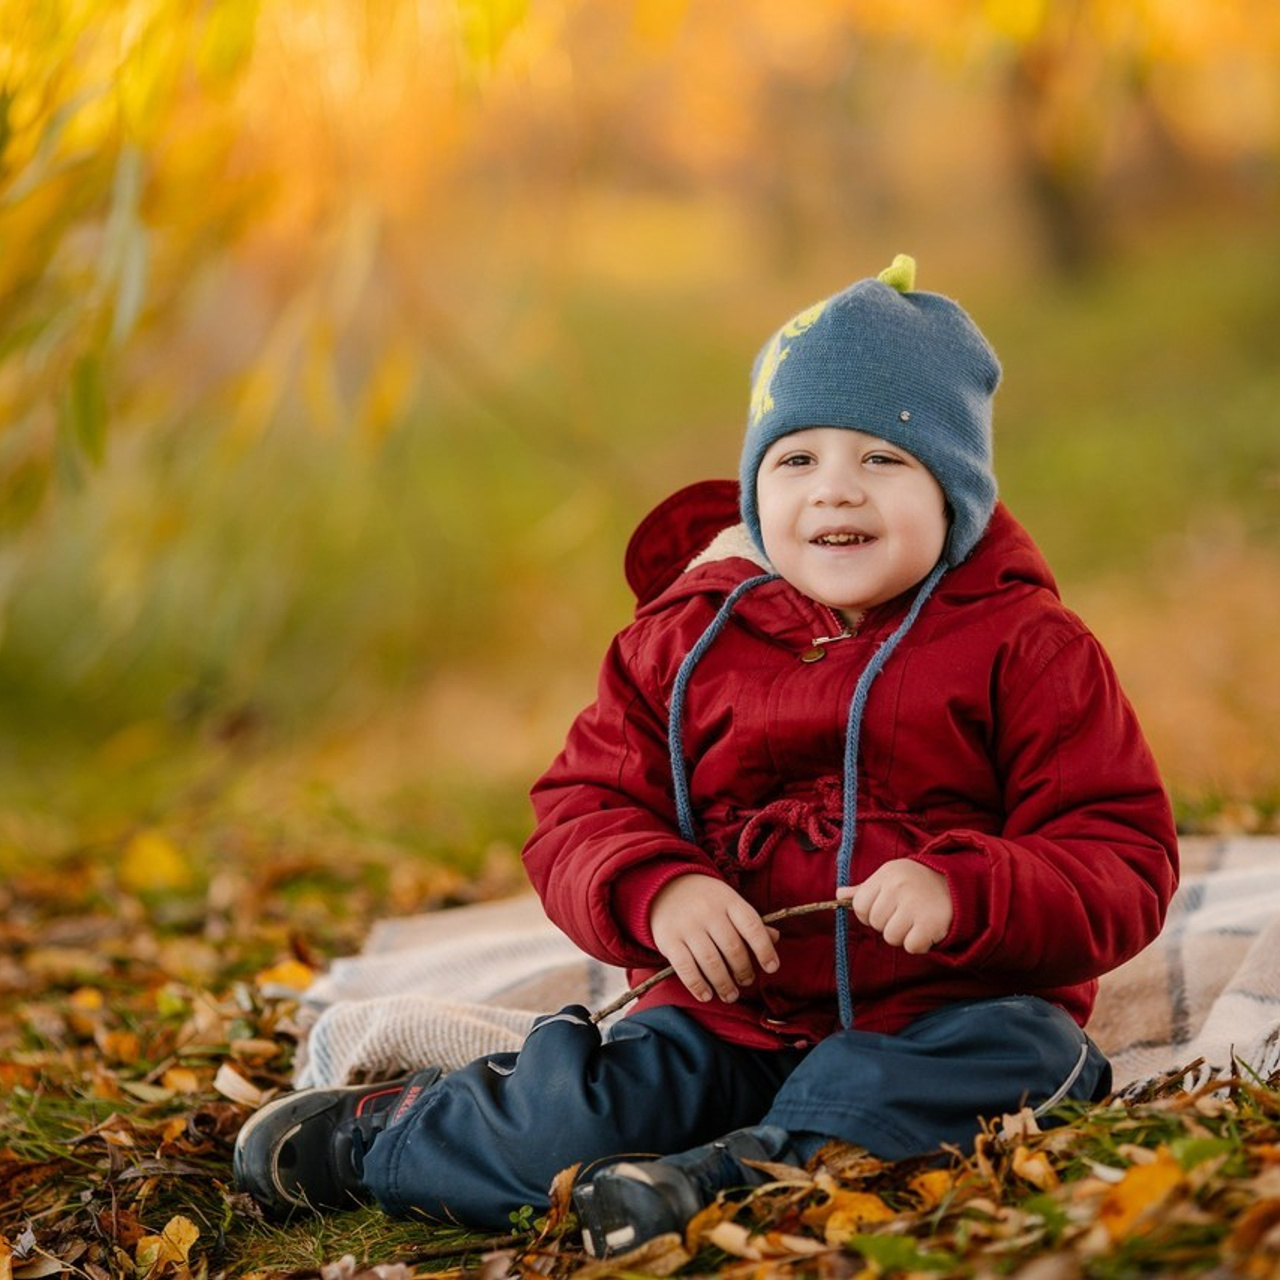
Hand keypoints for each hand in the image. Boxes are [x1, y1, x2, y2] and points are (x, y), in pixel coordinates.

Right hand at [649, 875, 780, 1003]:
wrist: (664, 887)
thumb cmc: (706, 900)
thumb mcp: (729, 902)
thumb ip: (750, 922)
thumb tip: (775, 938)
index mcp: (729, 900)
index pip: (752, 926)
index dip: (764, 949)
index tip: (772, 968)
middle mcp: (708, 911)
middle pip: (733, 948)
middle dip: (743, 971)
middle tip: (746, 981)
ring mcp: (687, 926)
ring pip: (711, 961)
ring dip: (724, 984)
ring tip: (730, 995)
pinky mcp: (668, 939)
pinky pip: (685, 968)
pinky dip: (698, 985)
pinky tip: (707, 995)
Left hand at [839, 860, 951, 953]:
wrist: (958, 887)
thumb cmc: (917, 884)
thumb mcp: (891, 878)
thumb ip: (865, 889)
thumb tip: (839, 895)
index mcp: (886, 874)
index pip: (859, 906)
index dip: (870, 913)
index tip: (886, 908)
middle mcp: (899, 887)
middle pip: (875, 923)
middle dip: (888, 924)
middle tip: (905, 914)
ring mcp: (915, 904)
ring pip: (891, 937)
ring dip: (903, 935)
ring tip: (916, 921)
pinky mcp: (931, 923)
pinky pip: (911, 947)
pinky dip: (919, 944)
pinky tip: (926, 930)